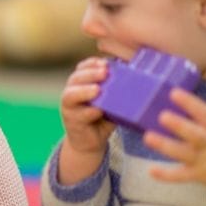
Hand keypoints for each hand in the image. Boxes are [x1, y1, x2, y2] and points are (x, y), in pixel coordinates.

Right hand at [59, 57, 114, 183]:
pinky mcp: (72, 122)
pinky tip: (98, 111)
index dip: (92, 63)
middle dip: (90, 74)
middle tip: (105, 72)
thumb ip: (116, 87)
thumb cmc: (103, 116)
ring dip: (84, 91)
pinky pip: (79, 115)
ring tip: (97, 90)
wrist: (91, 141)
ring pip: (71, 95)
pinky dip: (89, 112)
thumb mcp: (110, 99)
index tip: (105, 63)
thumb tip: (137, 72)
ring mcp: (69, 107)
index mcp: (80, 83)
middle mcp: (71, 92)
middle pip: (76, 78)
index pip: (83, 67)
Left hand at [144, 87, 205, 205]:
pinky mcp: (200, 175)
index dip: (189, 102)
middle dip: (178, 125)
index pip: (204, 112)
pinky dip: (166, 175)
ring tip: (148, 137)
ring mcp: (204, 160)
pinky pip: (181, 176)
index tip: (174, 92)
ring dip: (165, 146)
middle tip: (162, 116)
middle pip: (194, 134)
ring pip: (183, 153)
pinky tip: (151, 170)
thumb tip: (184, 107)